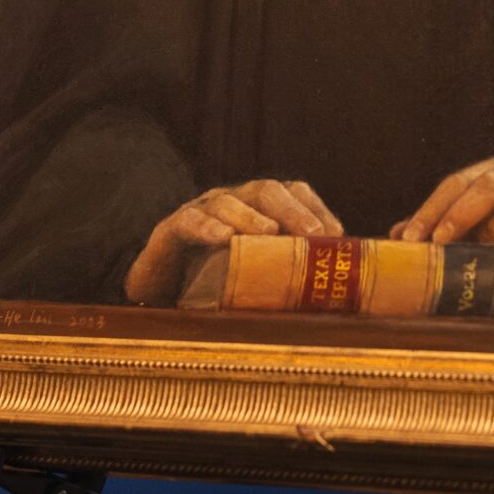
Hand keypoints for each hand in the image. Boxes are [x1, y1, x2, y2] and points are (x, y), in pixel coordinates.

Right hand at [123, 179, 342, 305]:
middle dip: (292, 209)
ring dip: (251, 216)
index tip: (336, 234)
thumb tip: (337, 304)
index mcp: (257, 209)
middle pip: (265, 190)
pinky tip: (223, 237)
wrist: (157, 293)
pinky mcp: (170, 230)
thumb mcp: (256, 281)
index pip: (291, 193)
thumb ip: (289, 282)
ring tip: (270, 232)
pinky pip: (188, 221)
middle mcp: (232, 202)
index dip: (315, 208)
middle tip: (312, 233)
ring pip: (227, 201)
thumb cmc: (212, 285)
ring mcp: (200, 212)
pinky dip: (207, 226)